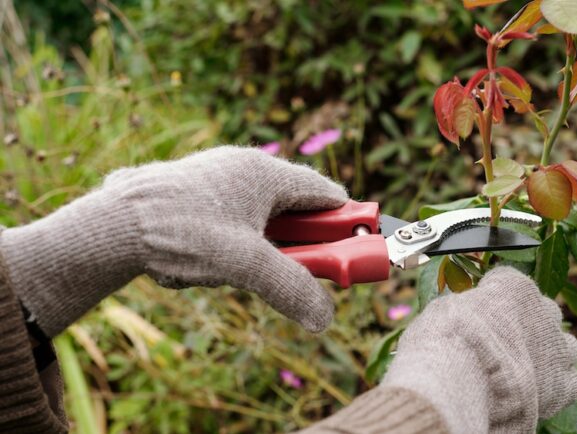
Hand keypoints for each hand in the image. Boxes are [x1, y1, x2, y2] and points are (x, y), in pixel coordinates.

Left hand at [1, 146, 347, 335]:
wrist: (108, 229)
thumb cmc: (179, 234)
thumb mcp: (244, 265)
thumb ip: (291, 288)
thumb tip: (324, 316)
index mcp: (263, 172)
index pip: (326, 194)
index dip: (344, 224)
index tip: (353, 251)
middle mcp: (241, 166)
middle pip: (294, 207)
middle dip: (299, 243)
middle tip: (297, 270)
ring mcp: (214, 177)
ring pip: (260, 216)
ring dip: (262, 247)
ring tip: (236, 269)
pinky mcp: (191, 192)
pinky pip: (229, 218)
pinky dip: (232, 243)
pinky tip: (207, 262)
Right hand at [382, 267, 576, 433]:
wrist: (458, 379)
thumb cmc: (444, 340)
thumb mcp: (446, 307)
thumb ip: (466, 307)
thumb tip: (465, 314)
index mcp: (515, 286)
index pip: (511, 283)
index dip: (493, 299)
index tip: (479, 314)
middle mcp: (544, 310)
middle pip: (544, 312)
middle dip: (527, 325)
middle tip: (503, 345)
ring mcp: (558, 347)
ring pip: (565, 346)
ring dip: (549, 354)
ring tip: (523, 371)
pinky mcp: (564, 384)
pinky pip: (572, 381)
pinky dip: (558, 385)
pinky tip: (536, 391)